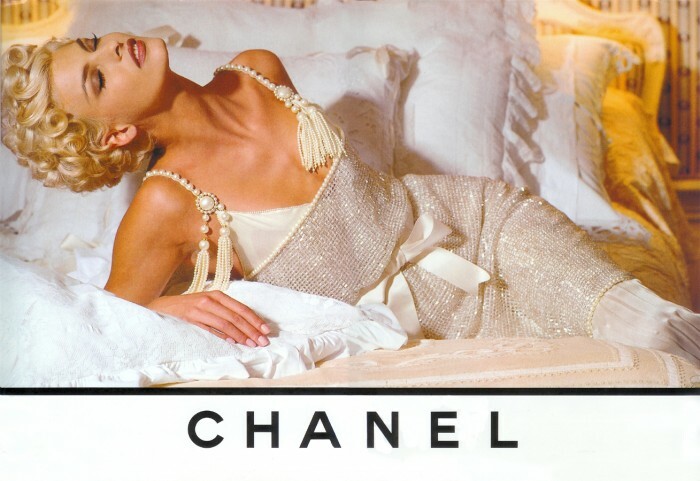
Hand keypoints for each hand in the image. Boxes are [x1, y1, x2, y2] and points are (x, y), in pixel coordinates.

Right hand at [147, 291, 270, 346]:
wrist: (162, 307)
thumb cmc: (189, 307)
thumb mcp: (209, 305)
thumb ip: (225, 313)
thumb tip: (245, 329)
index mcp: (218, 295)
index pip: (241, 308)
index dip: (255, 320)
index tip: (266, 330)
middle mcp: (210, 300)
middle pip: (236, 316)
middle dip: (251, 330)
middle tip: (262, 341)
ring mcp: (200, 309)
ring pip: (225, 323)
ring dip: (240, 335)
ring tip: (251, 344)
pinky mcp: (190, 318)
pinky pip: (210, 328)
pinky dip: (223, 335)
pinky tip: (233, 342)